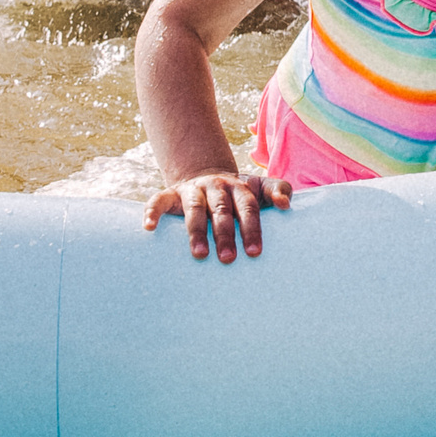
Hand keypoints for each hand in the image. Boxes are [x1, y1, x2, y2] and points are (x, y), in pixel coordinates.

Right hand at [145, 170, 292, 261]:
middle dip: (224, 234)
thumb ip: (278, 190)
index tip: (254, 252)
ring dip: (196, 231)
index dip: (251, 228)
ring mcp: (192, 190)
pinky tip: (148, 227)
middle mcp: (216, 187)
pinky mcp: (171, 194)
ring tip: (199, 255)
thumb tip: (287, 205)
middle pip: (221, 210)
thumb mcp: (260, 188)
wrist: (207, 176)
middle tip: (228, 259)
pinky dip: (152, 212)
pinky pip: (158, 200)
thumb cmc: (239, 194)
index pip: (247, 207)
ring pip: (194, 209)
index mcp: (239, 187)